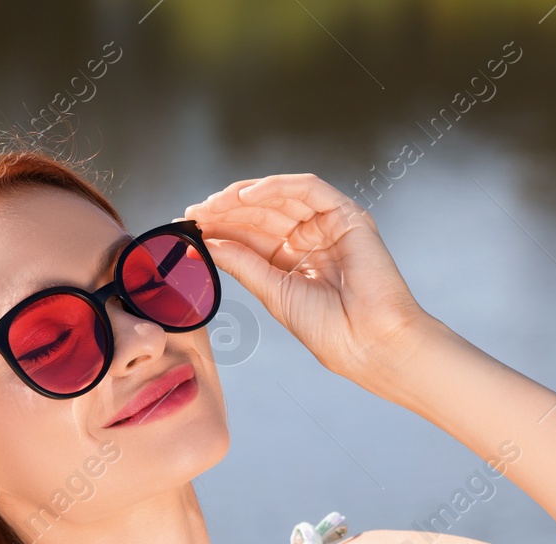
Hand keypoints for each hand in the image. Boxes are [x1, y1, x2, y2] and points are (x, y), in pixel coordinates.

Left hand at [183, 173, 433, 387]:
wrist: (369, 342)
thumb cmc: (330, 330)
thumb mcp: (273, 292)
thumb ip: (243, 263)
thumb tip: (207, 244)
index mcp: (292, 261)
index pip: (250, 235)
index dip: (219, 229)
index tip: (187, 228)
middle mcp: (310, 239)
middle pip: (261, 213)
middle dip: (225, 211)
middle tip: (193, 214)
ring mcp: (328, 225)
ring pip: (280, 197)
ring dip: (243, 197)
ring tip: (212, 205)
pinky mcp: (347, 215)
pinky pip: (308, 189)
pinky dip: (276, 187)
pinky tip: (245, 196)